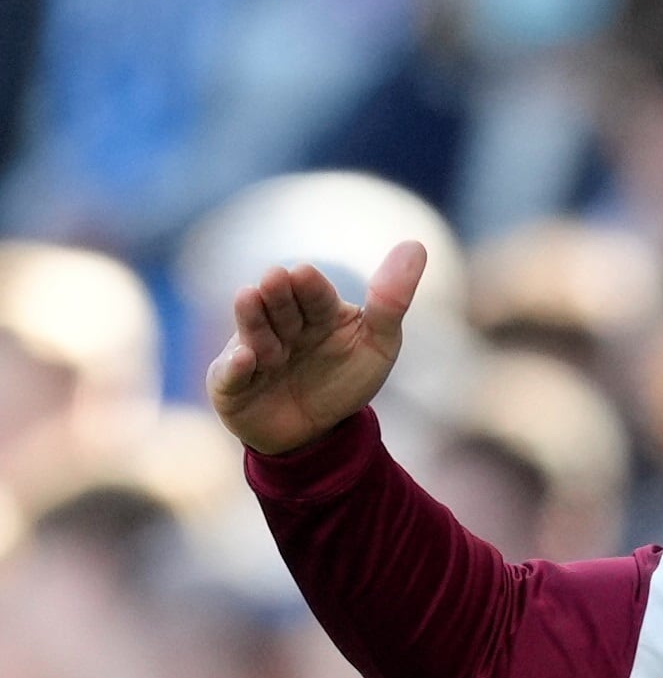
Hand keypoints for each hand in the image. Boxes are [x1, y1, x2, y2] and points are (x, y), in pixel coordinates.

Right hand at [207, 240, 427, 453]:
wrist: (317, 433)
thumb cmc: (346, 380)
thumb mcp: (379, 344)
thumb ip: (392, 301)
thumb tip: (415, 244)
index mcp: (318, 312)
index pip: (315, 293)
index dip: (310, 285)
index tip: (305, 273)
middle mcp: (282, 326)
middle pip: (280, 307)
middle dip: (279, 294)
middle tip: (277, 278)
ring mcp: (254, 352)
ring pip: (254, 333)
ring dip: (253, 318)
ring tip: (249, 297)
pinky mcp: (232, 384)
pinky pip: (230, 375)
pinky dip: (235, 367)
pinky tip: (244, 358)